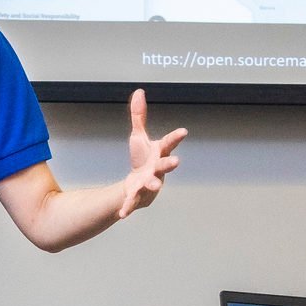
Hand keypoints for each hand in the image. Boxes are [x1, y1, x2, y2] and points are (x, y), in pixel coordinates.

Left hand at [118, 88, 185, 219]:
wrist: (138, 185)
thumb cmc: (142, 159)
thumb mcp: (139, 136)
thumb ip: (139, 116)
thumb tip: (139, 91)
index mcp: (159, 153)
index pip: (169, 143)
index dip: (176, 137)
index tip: (183, 131)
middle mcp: (157, 169)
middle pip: (165, 165)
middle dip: (170, 164)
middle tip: (176, 162)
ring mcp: (150, 182)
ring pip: (152, 183)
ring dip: (153, 183)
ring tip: (154, 185)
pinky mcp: (139, 195)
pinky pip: (133, 201)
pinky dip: (128, 207)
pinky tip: (122, 214)